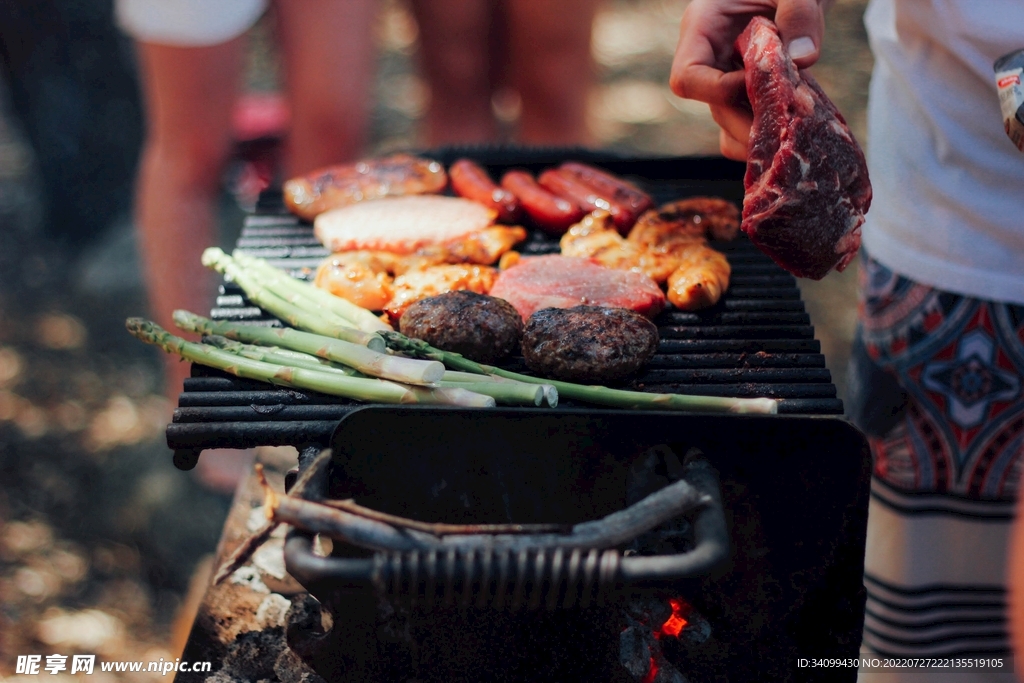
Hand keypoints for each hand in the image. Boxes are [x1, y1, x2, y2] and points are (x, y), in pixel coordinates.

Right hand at [669, 0, 829, 159]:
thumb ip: (799, 12)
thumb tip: (804, 58)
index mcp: (704, 27)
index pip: (688, 78)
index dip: (719, 91)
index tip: (760, 82)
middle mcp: (712, 58)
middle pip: (716, 109)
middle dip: (751, 122)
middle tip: (790, 127)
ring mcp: (730, 77)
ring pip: (731, 125)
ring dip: (762, 134)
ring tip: (797, 129)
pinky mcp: (751, 91)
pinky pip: (748, 126)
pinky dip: (771, 134)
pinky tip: (800, 123)